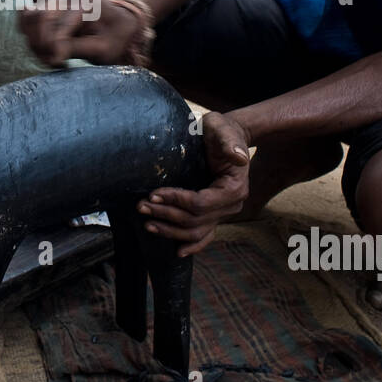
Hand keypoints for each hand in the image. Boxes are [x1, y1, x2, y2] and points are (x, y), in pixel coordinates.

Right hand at [19, 0, 145, 66]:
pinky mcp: (47, 3)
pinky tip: (46, 48)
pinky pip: (26, 17)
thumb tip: (53, 56)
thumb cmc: (115, 37)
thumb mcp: (103, 49)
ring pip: (27, 18)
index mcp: (84, 3)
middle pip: (37, 18)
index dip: (53, 49)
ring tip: (51, 55)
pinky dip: (30, 35)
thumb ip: (77, 49)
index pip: (56, 26)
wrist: (120, 21)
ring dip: (34, 41)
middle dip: (40, 45)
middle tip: (55, 61)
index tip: (59, 63)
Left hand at [138, 112, 250, 256]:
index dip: (176, 201)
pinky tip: (177, 252)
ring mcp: (224, 212)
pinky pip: (205, 234)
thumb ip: (230, 143)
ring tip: (148, 224)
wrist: (229, 136)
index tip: (154, 194)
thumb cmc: (223, 131)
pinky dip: (192, 244)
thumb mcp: (224, 129)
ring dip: (171, 231)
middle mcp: (231, 205)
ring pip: (197, 231)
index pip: (201, 203)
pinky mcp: (215, 213)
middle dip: (166, 215)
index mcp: (234, 188)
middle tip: (141, 206)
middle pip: (195, 220)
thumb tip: (239, 157)